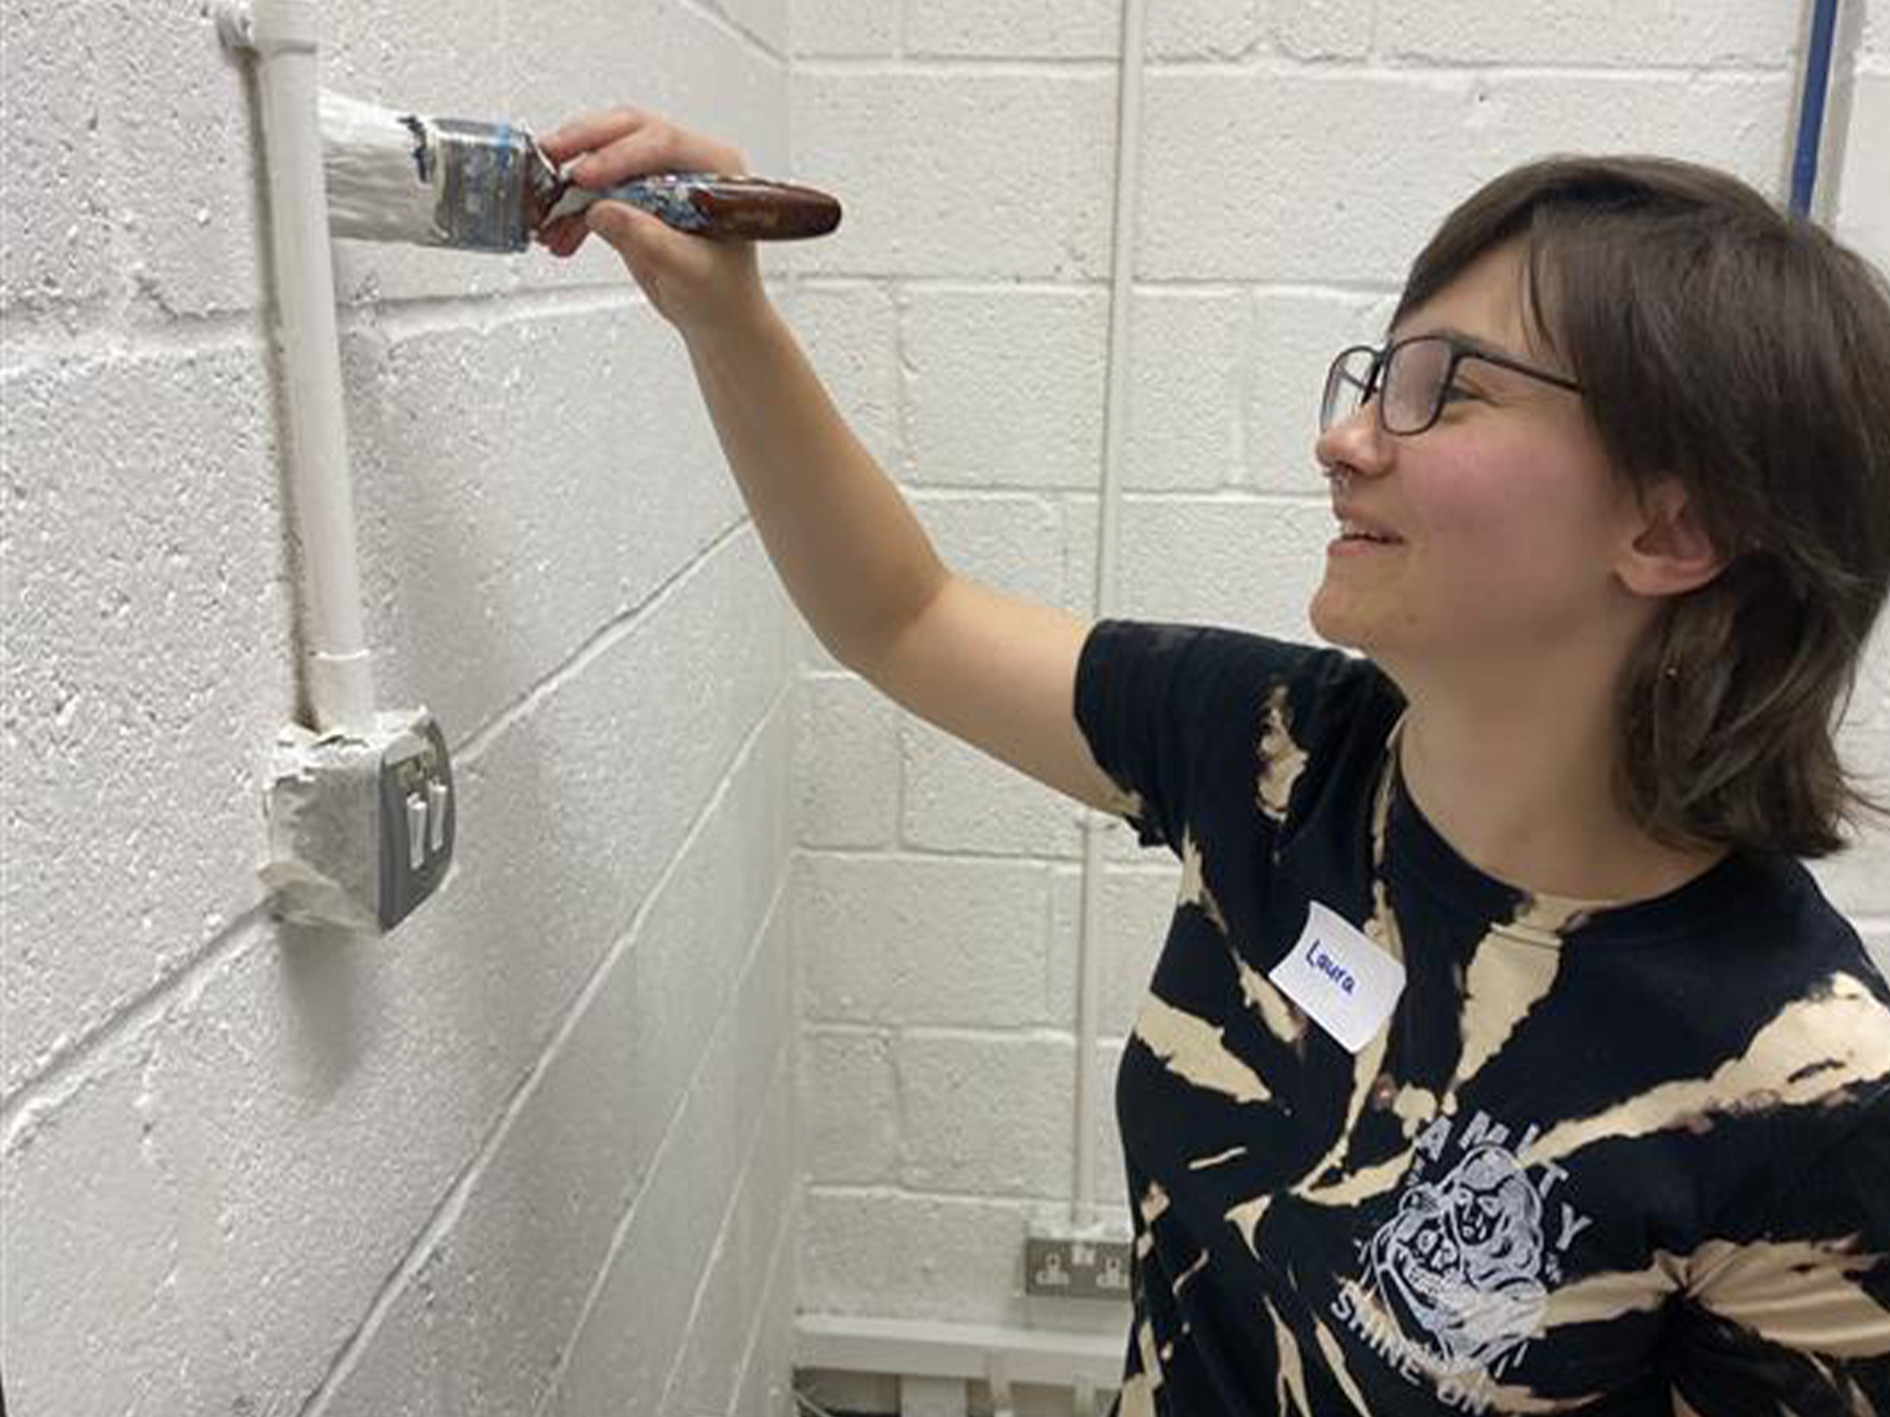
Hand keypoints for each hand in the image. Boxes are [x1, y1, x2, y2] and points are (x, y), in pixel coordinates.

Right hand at [537, 107, 768, 338]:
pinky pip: (596, 187)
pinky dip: (573, 208)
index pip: (664, 143)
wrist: (715, 315)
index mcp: (715, 169)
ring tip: (546, 209)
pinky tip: (559, 232)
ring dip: (570, 180)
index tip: (586, 176)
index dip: (620, 155)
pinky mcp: (633, 193)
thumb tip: (603, 211)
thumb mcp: (688, 270)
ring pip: (606, 154)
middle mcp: (686, 163)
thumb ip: (649, 240)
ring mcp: (657, 175)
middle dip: (584, 143)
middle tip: (549, 158)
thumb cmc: (719, 293)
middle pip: (629, 133)